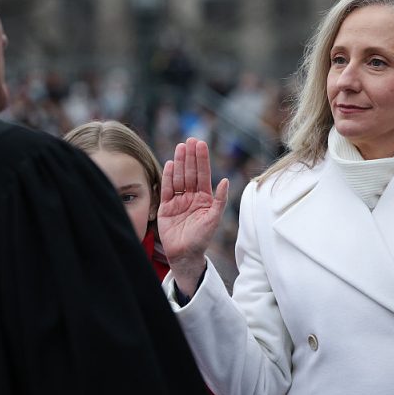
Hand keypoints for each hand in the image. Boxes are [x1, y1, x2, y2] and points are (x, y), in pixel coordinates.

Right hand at [158, 138, 228, 295]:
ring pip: (179, 177)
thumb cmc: (202, 238)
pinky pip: (167, 189)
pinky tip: (170, 164)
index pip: (203, 175)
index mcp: (204, 198)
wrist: (186, 254)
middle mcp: (191, 196)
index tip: (200, 144)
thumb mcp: (214, 218)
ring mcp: (178, 200)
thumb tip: (227, 181)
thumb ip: (220, 200)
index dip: (202, 159)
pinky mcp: (166, 207)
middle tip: (190, 140)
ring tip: (181, 147)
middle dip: (191, 157)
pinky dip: (168, 176)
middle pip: (190, 173)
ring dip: (180, 162)